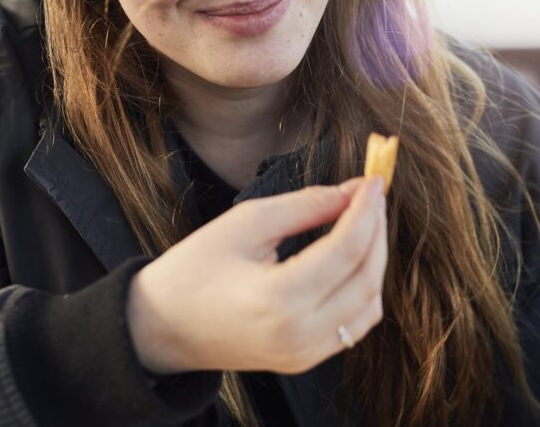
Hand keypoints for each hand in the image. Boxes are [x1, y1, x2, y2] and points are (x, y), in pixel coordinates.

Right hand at [126, 176, 387, 374]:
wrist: (163, 327)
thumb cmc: (194, 269)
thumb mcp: (246, 223)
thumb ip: (305, 206)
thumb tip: (353, 191)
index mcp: (279, 299)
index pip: (346, 249)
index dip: (366, 210)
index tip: (374, 180)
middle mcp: (300, 334)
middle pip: (366, 277)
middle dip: (376, 230)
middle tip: (371, 195)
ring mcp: (306, 354)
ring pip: (369, 303)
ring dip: (374, 259)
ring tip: (363, 222)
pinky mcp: (306, 360)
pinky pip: (356, 324)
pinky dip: (364, 288)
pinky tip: (353, 258)